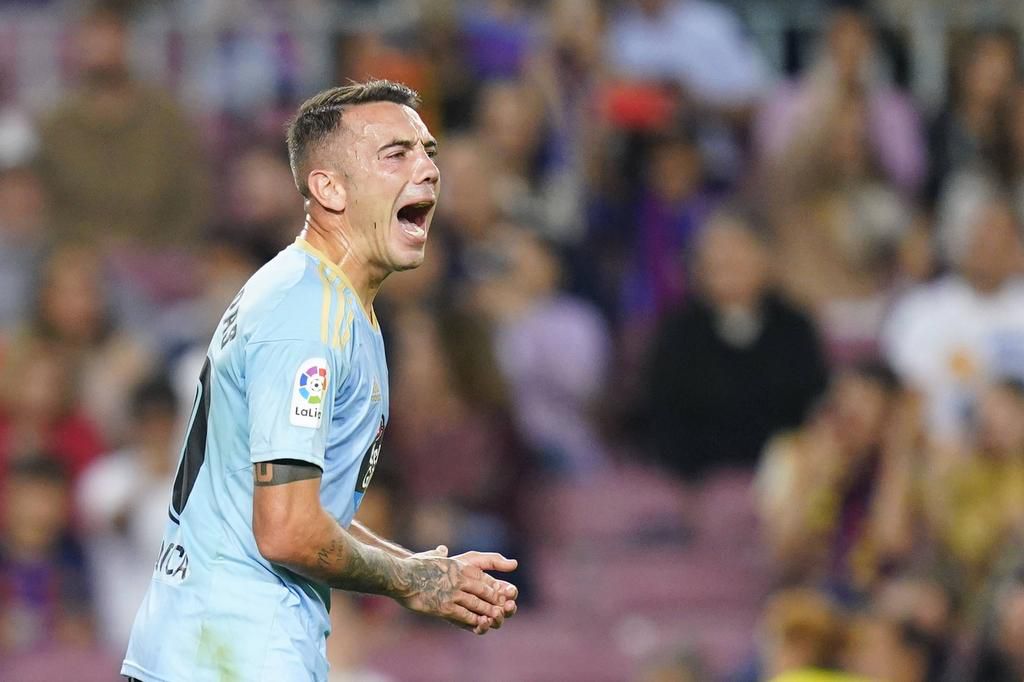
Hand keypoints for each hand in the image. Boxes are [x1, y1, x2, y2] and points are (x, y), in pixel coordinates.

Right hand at [396, 548, 517, 634]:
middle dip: (494, 601)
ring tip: (496, 618)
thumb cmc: (412, 567)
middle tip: (503, 608)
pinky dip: (474, 621)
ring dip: (487, 612)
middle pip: (484, 591)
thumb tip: (442, 549)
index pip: (482, 577)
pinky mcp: (444, 607)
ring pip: (477, 604)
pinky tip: (479, 625)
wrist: (400, 577)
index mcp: (458, 567)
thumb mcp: (429, 556)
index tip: (500, 594)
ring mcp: (453, 593)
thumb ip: (439, 554)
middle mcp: (459, 579)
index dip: (493, 587)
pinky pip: (464, 615)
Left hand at [450, 551, 518, 629]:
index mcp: (495, 588)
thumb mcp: (473, 560)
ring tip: (495, 613)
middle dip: (509, 608)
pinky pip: (480, 629)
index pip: (509, 592)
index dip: (512, 593)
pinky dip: (484, 626)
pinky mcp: (468, 624)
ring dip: (499, 618)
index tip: (510, 591)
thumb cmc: (454, 567)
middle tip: (507, 605)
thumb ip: (493, 561)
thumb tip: (515, 564)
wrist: (431, 579)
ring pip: (496, 621)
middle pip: (507, 609)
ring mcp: (480, 614)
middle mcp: (490, 603)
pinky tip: (482, 620)